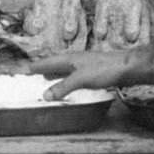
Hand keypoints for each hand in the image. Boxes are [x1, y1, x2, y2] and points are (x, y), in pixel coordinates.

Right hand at [29, 49, 153, 99]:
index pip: (48, 62)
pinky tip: (70, 84)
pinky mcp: (93, 71)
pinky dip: (66, 79)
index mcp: (69, 59)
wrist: (127, 68)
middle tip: (34, 74)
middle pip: (55, 64)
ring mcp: (84, 65)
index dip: (38, 67)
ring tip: (47, 78)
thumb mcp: (80, 79)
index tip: (27, 70)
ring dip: (55, 74)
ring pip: (65, 69)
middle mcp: (75, 60)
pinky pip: (73, 75)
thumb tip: (46, 95)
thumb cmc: (105, 69)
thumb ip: (63, 87)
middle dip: (44, 69)